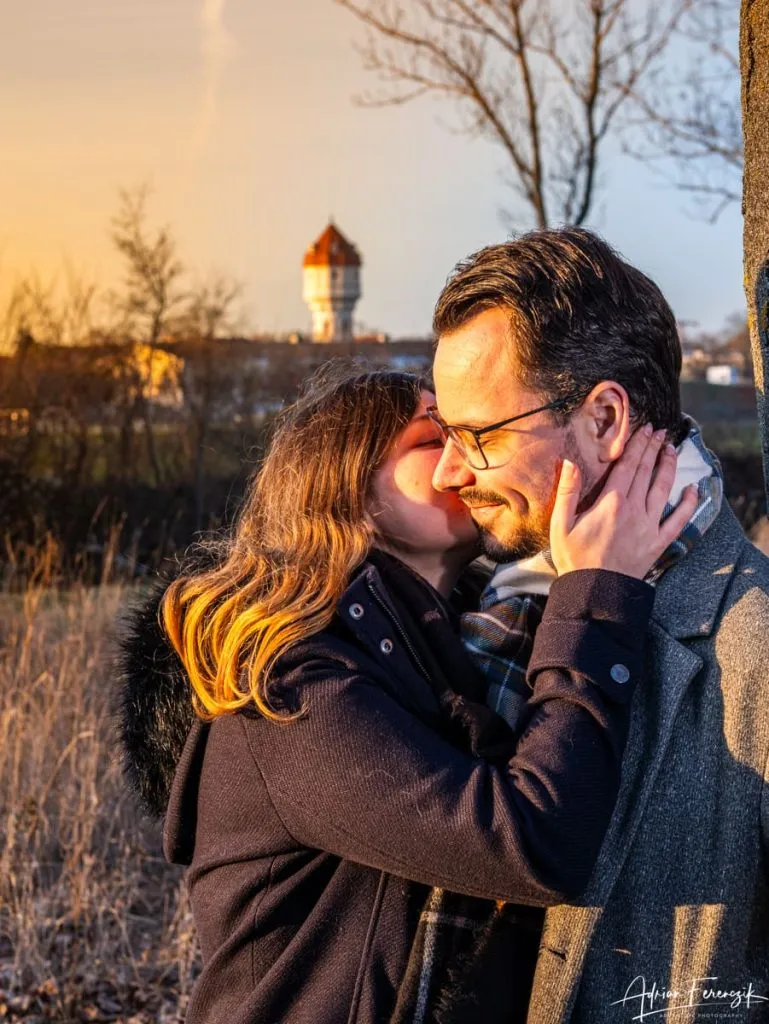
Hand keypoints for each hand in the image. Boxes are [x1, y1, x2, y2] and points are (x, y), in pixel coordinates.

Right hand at [550, 424, 698, 578]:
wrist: (596, 592)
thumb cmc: (575, 559)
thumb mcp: (561, 525)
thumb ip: (567, 492)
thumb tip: (569, 462)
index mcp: (611, 502)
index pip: (628, 465)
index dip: (637, 445)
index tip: (645, 429)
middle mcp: (634, 509)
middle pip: (646, 471)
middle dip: (654, 448)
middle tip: (660, 431)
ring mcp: (649, 525)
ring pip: (664, 488)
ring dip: (669, 466)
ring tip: (672, 450)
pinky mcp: (658, 542)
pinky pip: (679, 520)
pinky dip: (688, 503)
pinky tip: (693, 489)